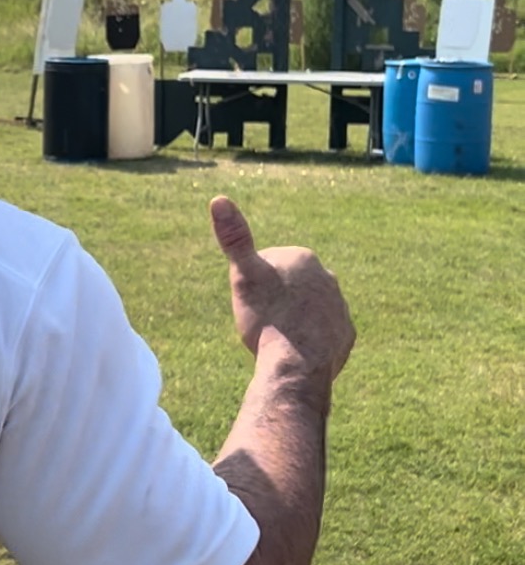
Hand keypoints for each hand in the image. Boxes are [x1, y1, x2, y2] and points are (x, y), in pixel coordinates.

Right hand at [209, 196, 354, 380]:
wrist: (296, 366)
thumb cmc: (267, 318)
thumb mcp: (244, 275)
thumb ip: (235, 238)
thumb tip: (218, 199)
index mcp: (304, 258)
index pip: (271, 264)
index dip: (255, 283)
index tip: (251, 300)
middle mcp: (329, 278)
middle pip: (292, 286)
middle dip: (278, 298)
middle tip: (261, 320)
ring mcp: (340, 307)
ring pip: (310, 308)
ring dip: (295, 317)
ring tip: (278, 337)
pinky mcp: (345, 335)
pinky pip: (324, 332)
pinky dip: (311, 338)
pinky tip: (296, 350)